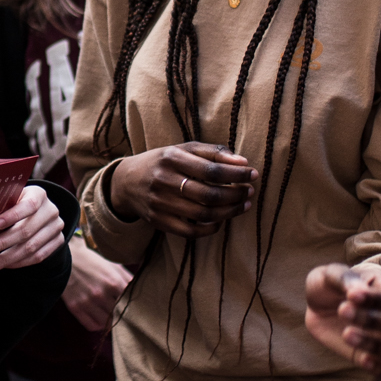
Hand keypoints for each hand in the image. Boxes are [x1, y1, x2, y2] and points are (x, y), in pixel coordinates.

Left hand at [0, 186, 63, 274]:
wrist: (37, 213)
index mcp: (39, 194)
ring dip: (6, 259)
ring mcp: (56, 228)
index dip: (12, 216)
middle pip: (26, 231)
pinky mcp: (58, 242)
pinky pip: (37, 257)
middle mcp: (51, 211)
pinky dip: (18, 263)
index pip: (29, 205)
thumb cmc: (14, 204)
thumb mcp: (9, 198)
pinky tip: (3, 266)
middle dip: (2, 243)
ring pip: (30, 248)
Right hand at [61, 233, 131, 327]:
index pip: (130, 304)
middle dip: (121, 315)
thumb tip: (142, 293)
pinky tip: (99, 317)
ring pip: (106, 324)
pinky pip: (92, 326)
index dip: (134, 308)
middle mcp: (101, 294)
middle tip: (122, 314)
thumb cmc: (94, 262)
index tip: (135, 309)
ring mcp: (87, 302)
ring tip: (110, 315)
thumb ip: (129, 280)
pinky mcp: (75, 308)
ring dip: (110, 321)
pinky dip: (98, 325)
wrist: (66, 259)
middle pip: (119, 316)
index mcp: (113, 282)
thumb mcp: (114, 266)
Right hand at [109, 143, 255, 237]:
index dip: (236, 174)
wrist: (127, 182)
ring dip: (229, 212)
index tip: (252, 175)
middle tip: (250, 192)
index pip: (211, 170)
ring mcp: (160, 203)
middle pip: (208, 194)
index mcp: (172, 158)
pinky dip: (210, 228)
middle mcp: (164, 180)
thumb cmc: (164, 162)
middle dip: (235, 195)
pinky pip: (190, 231)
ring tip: (242, 205)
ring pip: (202, 214)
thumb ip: (213, 153)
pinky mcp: (158, 221)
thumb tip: (243, 162)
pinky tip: (221, 220)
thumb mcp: (183, 149)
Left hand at [304, 262, 380, 376]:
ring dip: (380, 348)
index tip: (350, 296)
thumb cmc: (329, 286)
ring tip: (348, 335)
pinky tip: (363, 361)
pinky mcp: (378, 359)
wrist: (319, 306)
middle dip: (376, 322)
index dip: (379, 301)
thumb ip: (344, 280)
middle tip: (343, 311)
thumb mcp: (329, 275)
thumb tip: (357, 291)